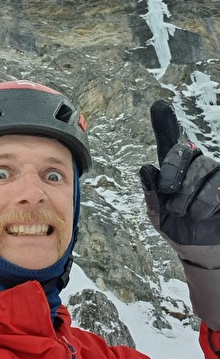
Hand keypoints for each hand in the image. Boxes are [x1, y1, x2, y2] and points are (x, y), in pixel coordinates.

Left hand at [139, 100, 219, 329]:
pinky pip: (217, 184)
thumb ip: (152, 194)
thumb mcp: (158, 215)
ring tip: (185, 213)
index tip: (158, 106)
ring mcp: (214, 175)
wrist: (200, 252)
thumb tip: (146, 169)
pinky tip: (203, 215)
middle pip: (185, 152)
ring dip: (190, 194)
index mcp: (175, 170)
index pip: (170, 143)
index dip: (164, 123)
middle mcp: (196, 167)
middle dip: (173, 175)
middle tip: (169, 196)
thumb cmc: (178, 228)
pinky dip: (206, 201)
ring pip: (204, 167)